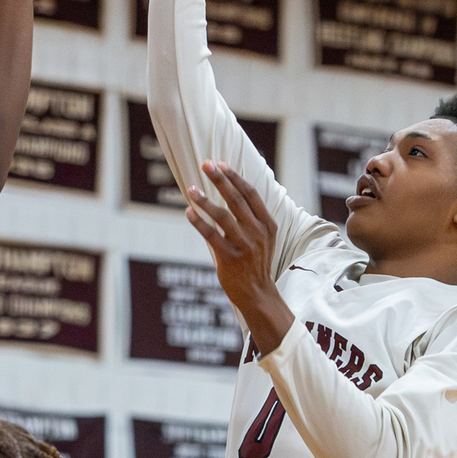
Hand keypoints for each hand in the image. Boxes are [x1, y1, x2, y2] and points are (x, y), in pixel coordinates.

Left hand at [186, 165, 289, 353]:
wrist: (258, 293)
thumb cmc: (256, 262)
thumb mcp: (263, 238)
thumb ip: (252, 217)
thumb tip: (233, 190)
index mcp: (267, 224)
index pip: (250, 194)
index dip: (235, 177)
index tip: (220, 164)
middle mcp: (258, 233)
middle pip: (236, 199)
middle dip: (219, 179)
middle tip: (205, 164)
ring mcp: (245, 246)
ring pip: (222, 216)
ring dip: (205, 200)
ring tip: (192, 188)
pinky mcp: (230, 258)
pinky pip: (211, 236)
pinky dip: (199, 222)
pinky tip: (189, 212)